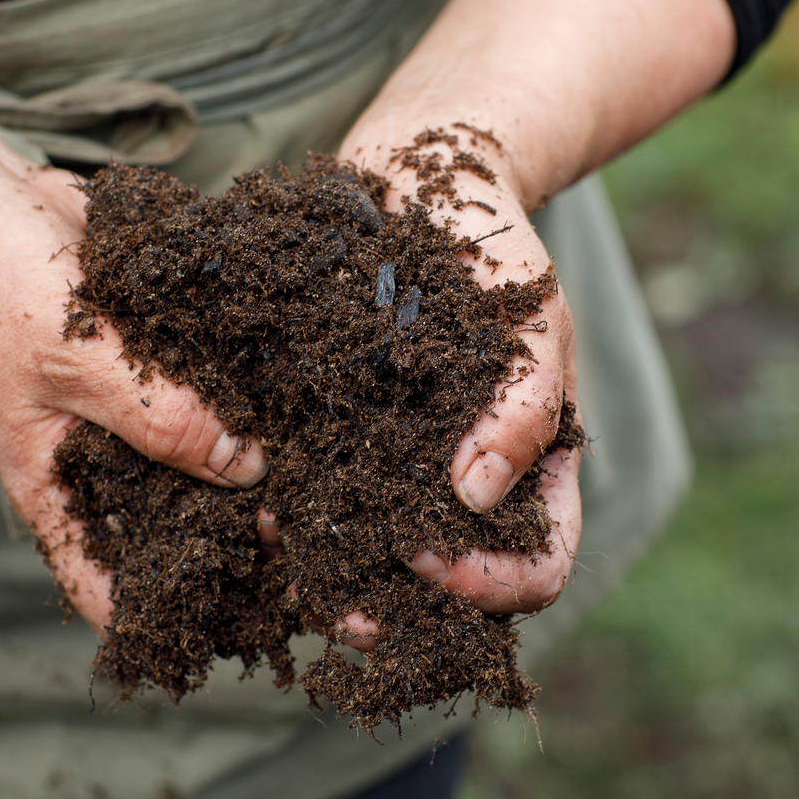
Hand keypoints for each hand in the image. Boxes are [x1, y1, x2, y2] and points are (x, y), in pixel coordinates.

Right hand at [0, 0, 267, 638]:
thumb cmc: (1, 282)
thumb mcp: (77, 357)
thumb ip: (159, 416)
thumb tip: (249, 469)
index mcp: (54, 487)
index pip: (103, 584)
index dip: (158, 618)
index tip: (226, 638)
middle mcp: (99, 462)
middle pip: (172, 531)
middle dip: (235, 548)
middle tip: (317, 562)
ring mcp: (132, 416)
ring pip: (203, 471)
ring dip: (257, 483)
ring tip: (332, 498)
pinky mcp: (164, 369)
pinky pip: (213, 405)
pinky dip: (252, 415)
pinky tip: (315, 419)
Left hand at [334, 122, 584, 639]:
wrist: (414, 185)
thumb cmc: (492, 251)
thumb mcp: (532, 320)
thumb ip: (526, 407)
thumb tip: (476, 497)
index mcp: (533, 475)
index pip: (536, 570)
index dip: (489, 586)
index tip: (428, 558)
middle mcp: (464, 490)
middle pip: (447, 588)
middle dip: (398, 611)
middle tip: (341, 613)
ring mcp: (400, 471)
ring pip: (376, 560)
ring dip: (336, 579)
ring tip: (288, 562)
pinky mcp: (338, 442)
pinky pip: (321, 500)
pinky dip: (296, 518)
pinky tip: (262, 508)